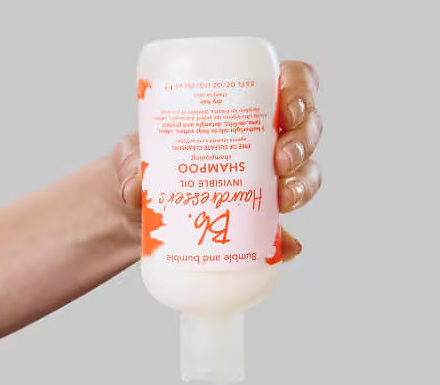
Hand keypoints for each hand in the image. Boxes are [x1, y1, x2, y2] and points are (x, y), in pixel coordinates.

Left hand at [112, 60, 322, 261]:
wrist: (141, 213)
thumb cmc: (147, 166)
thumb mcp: (134, 155)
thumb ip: (132, 164)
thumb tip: (136, 187)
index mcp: (245, 104)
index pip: (291, 82)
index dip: (300, 89)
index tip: (286, 108)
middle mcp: (265, 139)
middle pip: (307, 128)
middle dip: (301, 142)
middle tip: (279, 160)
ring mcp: (267, 180)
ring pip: (306, 173)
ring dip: (302, 184)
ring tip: (282, 200)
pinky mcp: (261, 221)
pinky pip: (284, 230)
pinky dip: (288, 240)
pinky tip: (286, 247)